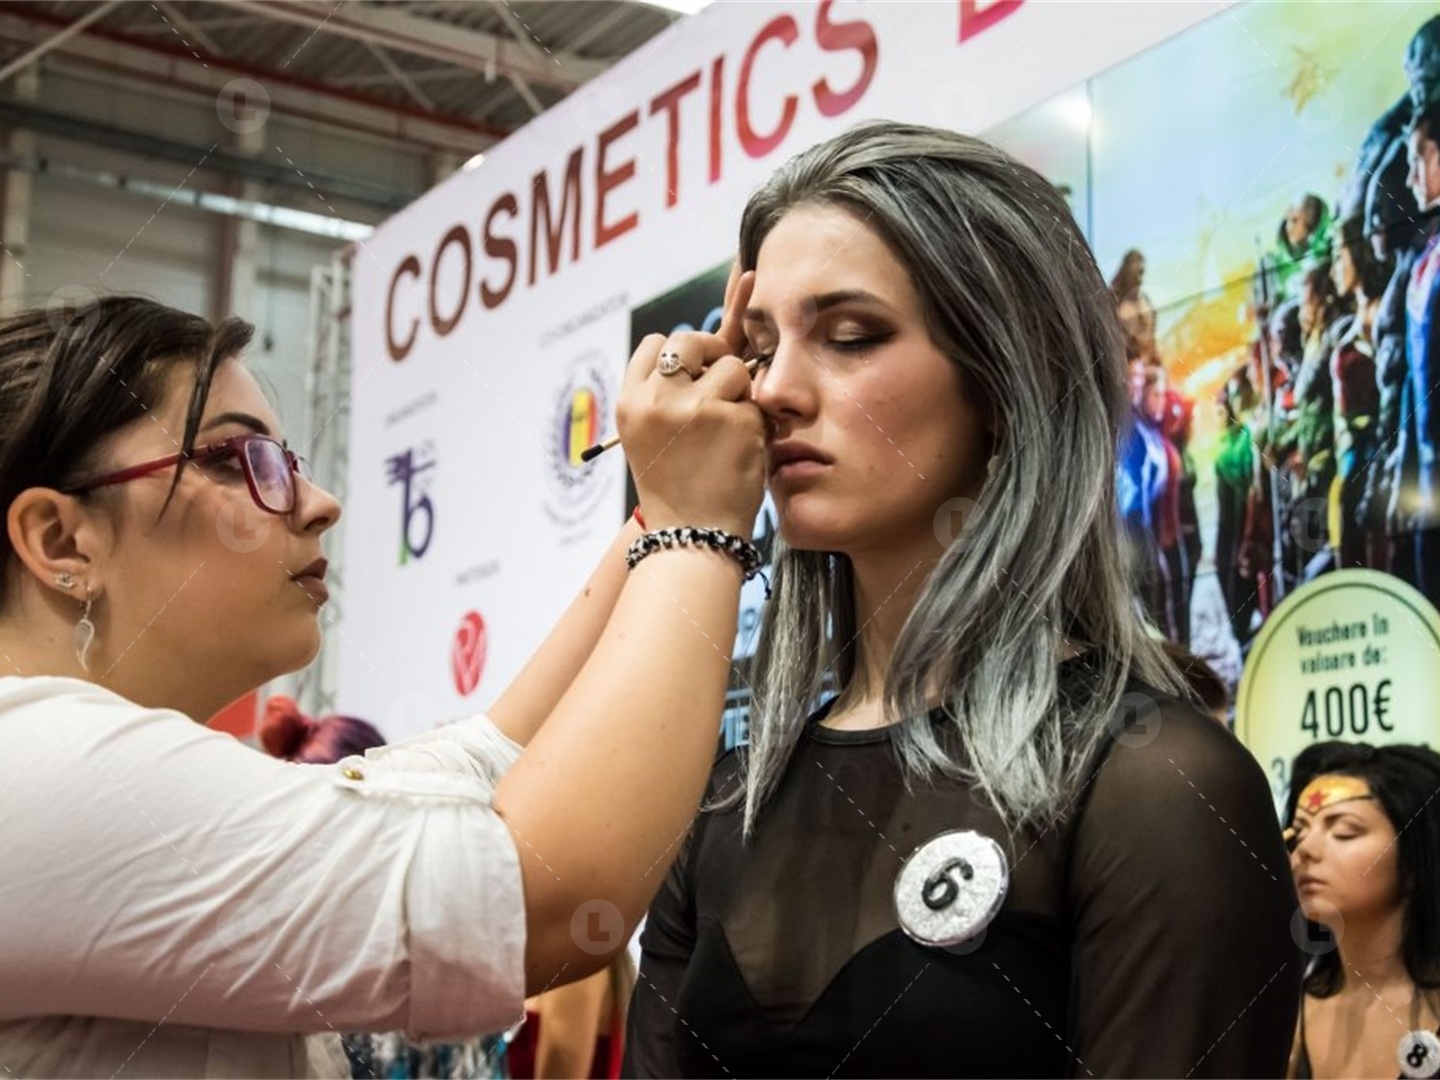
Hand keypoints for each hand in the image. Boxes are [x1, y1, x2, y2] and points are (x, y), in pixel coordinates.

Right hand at [616, 264, 765, 537]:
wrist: (693, 537)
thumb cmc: (675, 487)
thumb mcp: (649, 436)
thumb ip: (665, 394)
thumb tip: (704, 351)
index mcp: (631, 402)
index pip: (655, 344)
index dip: (680, 353)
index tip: (693, 371)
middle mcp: (659, 399)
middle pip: (691, 340)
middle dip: (712, 353)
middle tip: (722, 381)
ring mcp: (699, 407)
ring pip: (732, 366)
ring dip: (738, 391)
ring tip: (728, 429)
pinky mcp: (737, 421)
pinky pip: (755, 403)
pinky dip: (754, 424)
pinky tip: (740, 452)